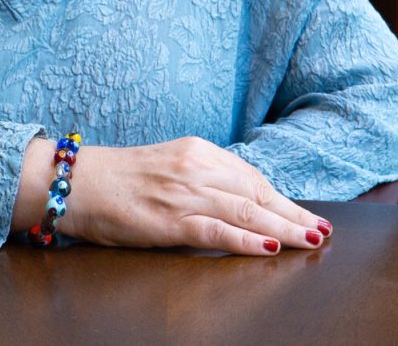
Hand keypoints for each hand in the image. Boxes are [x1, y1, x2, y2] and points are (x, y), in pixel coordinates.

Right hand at [18, 136, 330, 254]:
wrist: (75, 181)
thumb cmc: (117, 178)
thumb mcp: (165, 166)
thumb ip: (199, 177)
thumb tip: (237, 200)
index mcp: (195, 150)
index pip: (250, 175)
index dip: (281, 196)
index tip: (304, 212)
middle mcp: (195, 166)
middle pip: (257, 192)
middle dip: (293, 212)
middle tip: (322, 230)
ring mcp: (184, 192)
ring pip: (247, 210)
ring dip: (285, 227)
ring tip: (312, 240)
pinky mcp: (171, 219)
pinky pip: (219, 231)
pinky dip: (249, 240)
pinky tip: (272, 248)